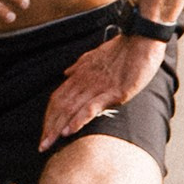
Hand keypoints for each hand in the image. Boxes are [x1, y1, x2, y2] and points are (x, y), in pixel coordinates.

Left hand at [38, 31, 161, 152]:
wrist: (142, 38)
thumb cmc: (124, 48)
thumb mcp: (97, 56)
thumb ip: (81, 66)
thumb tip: (67, 73)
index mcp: (81, 74)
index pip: (58, 98)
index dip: (49, 116)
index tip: (45, 131)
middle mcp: (84, 81)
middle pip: (60, 106)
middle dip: (49, 127)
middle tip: (42, 145)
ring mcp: (98, 87)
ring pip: (70, 108)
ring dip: (58, 127)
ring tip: (49, 143)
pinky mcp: (113, 92)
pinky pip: (90, 107)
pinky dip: (78, 120)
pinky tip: (69, 131)